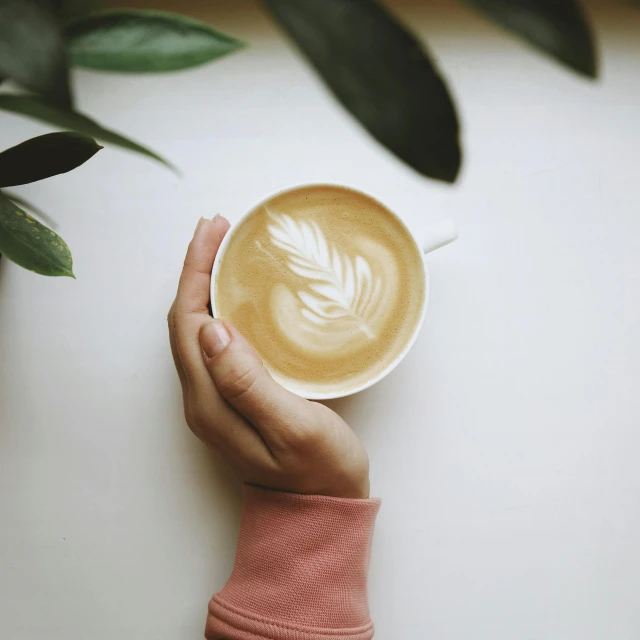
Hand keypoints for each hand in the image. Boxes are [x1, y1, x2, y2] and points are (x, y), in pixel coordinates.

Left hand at [168, 216, 369, 498]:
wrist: (321, 510)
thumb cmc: (318, 471)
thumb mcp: (293, 427)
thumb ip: (249, 383)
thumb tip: (211, 329)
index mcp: (211, 402)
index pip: (187, 322)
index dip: (194, 272)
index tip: (213, 232)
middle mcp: (202, 398)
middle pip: (184, 320)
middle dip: (195, 269)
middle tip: (219, 230)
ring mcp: (215, 399)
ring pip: (197, 329)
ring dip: (204, 286)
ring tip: (225, 250)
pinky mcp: (232, 398)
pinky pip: (214, 342)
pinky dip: (219, 307)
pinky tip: (238, 294)